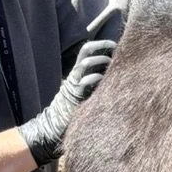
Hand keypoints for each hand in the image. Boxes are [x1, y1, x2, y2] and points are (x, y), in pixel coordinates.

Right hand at [19, 35, 116, 162]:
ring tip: (113, 64)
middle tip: (117, 50)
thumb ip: (96, 80)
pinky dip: (97, 78)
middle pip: (86, 51)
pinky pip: (87, 82)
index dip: (100, 44)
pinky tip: (105, 80)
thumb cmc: (75, 110)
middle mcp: (76, 74)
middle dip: (103, 47)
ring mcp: (75, 83)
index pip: (87, 49)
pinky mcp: (76, 95)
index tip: (115, 45)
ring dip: (101, 61)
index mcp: (78, 71)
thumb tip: (116, 73)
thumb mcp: (85, 91)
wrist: (54, 127)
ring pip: (87, 63)